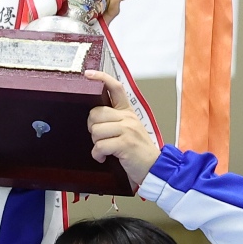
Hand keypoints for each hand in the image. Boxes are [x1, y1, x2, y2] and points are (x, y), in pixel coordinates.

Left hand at [86, 71, 160, 185]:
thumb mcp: (129, 130)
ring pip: (96, 130)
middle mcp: (128, 117)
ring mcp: (127, 130)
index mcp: (128, 111)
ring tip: (104, 149)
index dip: (101, 78)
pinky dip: (98, 154)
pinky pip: (100, 146)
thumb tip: (94, 118)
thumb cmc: (138, 152)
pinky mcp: (125, 144)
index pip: (115, 87)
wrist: (154, 169)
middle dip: (92, 128)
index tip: (88, 74)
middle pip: (96, 113)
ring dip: (95, 143)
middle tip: (99, 138)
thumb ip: (114, 120)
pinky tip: (103, 157)